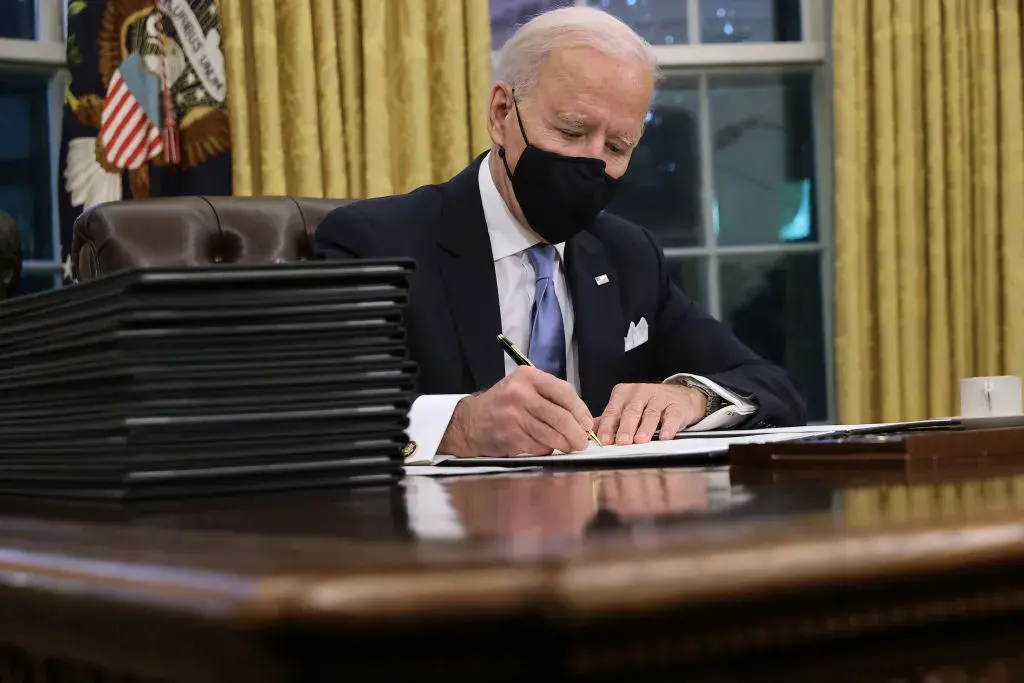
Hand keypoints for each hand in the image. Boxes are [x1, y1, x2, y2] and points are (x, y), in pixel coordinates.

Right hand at [438, 366, 594, 457]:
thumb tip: (583, 418)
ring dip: (564, 444)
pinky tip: (545, 446)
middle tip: (582, 442)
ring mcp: (514, 417)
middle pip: (560, 417)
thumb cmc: (504, 403)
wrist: (471, 421)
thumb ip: (551, 396)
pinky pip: (539, 447)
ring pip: (552, 435)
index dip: (580, 410)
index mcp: (527, 377)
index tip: (587, 423)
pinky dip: (547, 449)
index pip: (564, 392)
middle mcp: (520, 394)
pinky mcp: (510, 437)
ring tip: (569, 446)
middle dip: (577, 434)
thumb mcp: (524, 387)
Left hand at [596, 383, 705, 444]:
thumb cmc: (647, 405)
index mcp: (623, 393)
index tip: (604, 440)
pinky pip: (671, 417)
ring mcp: (659, 398)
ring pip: (650, 414)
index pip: (612, 411)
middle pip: (630, 412)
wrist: (679, 397)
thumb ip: (608, 420)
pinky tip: (665, 436)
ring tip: (640, 440)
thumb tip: (587, 434)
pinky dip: (668, 427)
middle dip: (625, 428)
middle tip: (622, 442)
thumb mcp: (625, 408)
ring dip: (645, 428)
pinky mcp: (676, 406)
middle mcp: (640, 393)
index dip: (607, 426)